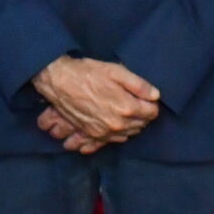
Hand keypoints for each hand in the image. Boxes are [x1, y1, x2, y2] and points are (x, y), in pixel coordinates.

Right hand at [32, 56, 159, 144]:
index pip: (151, 113)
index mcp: (126, 108)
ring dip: (129, 126)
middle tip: (136, 103)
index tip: (147, 98)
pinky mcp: (90, 135)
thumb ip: (138, 84)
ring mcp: (103, 133)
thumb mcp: (116, 71)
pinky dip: (112, 138)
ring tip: (124, 113)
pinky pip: (107, 143)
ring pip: (126, 136)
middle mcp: (117, 125)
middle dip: (142, 116)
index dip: (151, 104)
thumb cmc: (88, 73)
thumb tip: (155, 95)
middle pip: (140, 126)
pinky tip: (111, 129)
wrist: (59, 81)